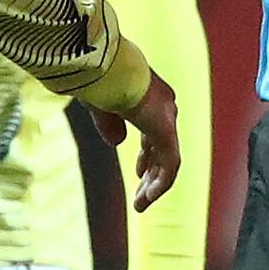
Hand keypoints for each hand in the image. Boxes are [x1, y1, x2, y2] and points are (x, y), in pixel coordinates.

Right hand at [87, 70, 181, 212]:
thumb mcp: (100, 105)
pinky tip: (148, 198)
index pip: (155, 133)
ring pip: (168, 160)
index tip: (139, 172)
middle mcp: (164, 107)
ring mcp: (167, 119)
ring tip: (141, 204)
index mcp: (150, 98)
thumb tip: (118, 143)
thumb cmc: (98, 78)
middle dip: (151, 174)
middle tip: (141, 194)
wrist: (105, 65)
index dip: (148, 155)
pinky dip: (160, 184)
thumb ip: (109, 123)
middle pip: (162, 148)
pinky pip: (170, 166)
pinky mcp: (166, 131)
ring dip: (154, 185)